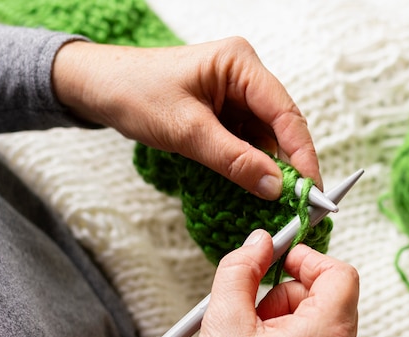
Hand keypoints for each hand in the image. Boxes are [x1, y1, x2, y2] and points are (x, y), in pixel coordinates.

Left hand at [51, 37, 321, 199]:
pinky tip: (252, 184)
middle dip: (289, 164)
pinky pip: (246, 140)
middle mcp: (244, 75)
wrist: (97, 87)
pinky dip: (250, 163)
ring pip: (265, 136)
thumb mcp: (186, 131)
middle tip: (298, 201)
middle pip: (280, 125)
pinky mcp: (224, 110)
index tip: (311, 189)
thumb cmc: (134, 93)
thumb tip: (275, 187)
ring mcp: (235, 93)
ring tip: (274, 199)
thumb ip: (234, 160)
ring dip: (268, 167)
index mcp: (240, 63)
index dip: (303, 153)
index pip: (284, 112)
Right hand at [185, 230, 358, 336]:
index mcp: (327, 334)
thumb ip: (240, 270)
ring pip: (320, 320)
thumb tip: (258, 242)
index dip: (308, 258)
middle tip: (254, 309)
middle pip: (328, 295)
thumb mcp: (224, 323)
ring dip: (285, 316)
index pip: (340, 273)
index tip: (280, 259)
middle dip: (288, 292)